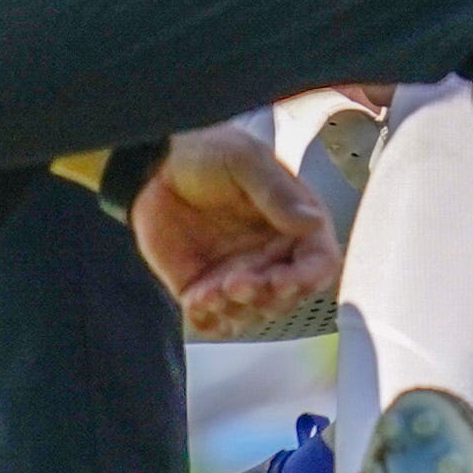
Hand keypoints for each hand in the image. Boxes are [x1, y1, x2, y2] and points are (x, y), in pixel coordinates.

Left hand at [128, 122, 338, 337]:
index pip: (320, 263)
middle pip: (288, 296)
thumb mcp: (245, 160)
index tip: (282, 280)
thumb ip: (277, 193)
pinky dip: (209, 320)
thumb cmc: (205, 152)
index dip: (307, 279)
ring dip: (235, 310)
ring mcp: (240, 274)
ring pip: (253, 313)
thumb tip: (311, 221)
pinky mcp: (205, 288)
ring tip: (210, 292)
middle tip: (238, 283)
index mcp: (294, 223)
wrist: (152, 165)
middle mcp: (273, 254)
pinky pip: (216, 320)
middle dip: (265, 297)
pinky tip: (197, 301)